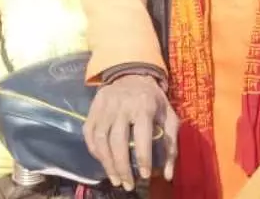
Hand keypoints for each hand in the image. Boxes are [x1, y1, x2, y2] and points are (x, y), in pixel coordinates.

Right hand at [83, 73, 179, 190]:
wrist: (132, 74)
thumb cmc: (154, 100)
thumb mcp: (169, 117)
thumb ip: (171, 145)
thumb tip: (167, 174)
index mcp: (144, 105)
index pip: (141, 136)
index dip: (143, 158)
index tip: (145, 176)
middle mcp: (122, 105)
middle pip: (117, 141)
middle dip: (122, 167)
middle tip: (127, 185)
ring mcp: (105, 105)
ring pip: (100, 139)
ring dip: (107, 163)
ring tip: (115, 179)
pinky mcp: (93, 107)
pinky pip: (89, 133)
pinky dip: (94, 151)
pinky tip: (103, 162)